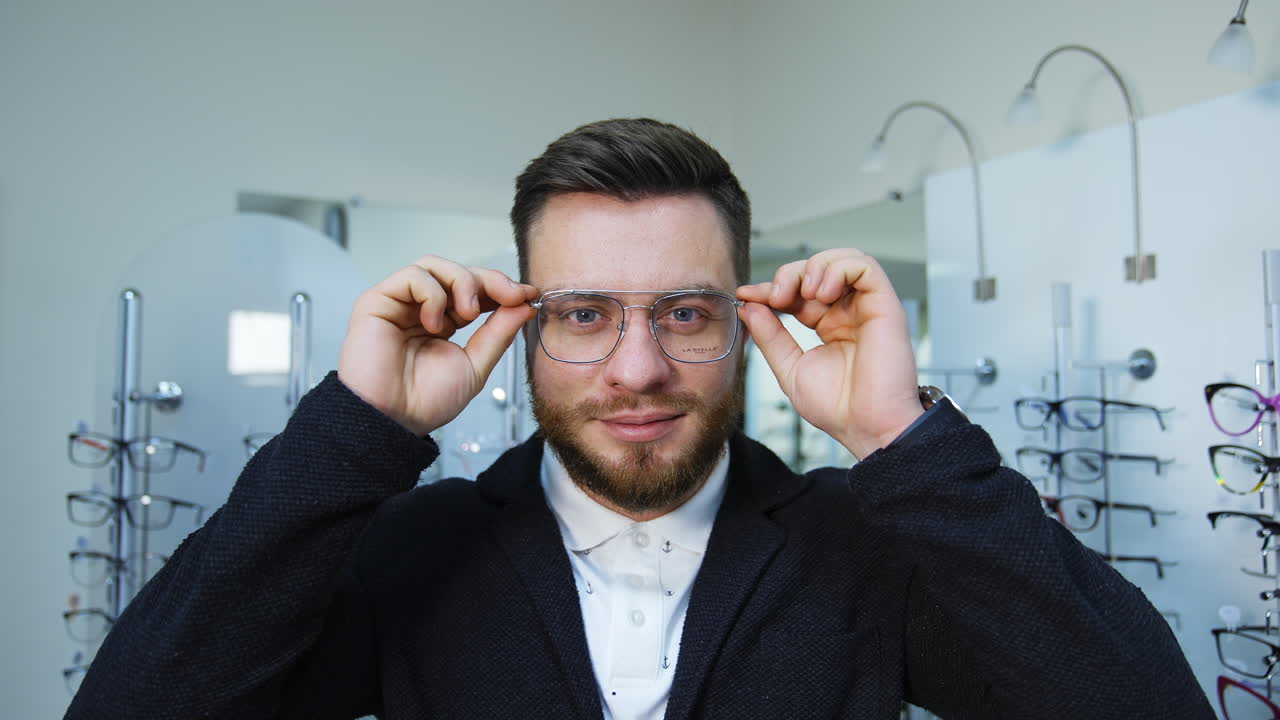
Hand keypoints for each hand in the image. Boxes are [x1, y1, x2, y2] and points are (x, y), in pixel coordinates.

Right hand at [337, 256, 537, 436]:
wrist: (394, 420)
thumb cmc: (425, 402)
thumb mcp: (475, 365)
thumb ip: (498, 333)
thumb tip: (524, 305)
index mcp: (445, 322)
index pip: (475, 290)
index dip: (502, 288)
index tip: (527, 295)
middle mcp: (421, 309)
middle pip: (459, 272)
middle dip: (490, 281)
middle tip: (510, 296)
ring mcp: (400, 303)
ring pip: (436, 266)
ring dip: (462, 283)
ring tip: (469, 313)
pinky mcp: (378, 301)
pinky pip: (413, 275)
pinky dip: (433, 293)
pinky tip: (435, 322)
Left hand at [736, 248, 922, 458]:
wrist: (866, 426)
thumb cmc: (838, 407)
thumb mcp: (790, 367)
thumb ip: (771, 336)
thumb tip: (750, 306)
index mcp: (827, 325)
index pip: (797, 291)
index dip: (771, 287)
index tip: (745, 294)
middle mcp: (848, 312)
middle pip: (817, 269)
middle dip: (789, 274)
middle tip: (775, 296)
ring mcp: (867, 307)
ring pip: (842, 259)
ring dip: (814, 267)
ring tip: (802, 294)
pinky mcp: (885, 304)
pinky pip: (864, 266)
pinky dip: (837, 269)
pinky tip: (822, 295)